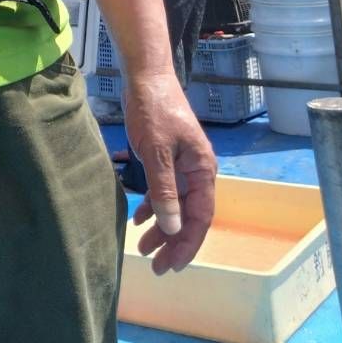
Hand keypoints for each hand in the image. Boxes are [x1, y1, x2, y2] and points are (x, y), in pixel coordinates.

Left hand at [121, 70, 216, 274]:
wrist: (146, 76)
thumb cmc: (154, 111)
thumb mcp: (157, 152)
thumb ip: (164, 190)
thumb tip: (171, 227)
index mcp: (202, 170)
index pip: (200, 217)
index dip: (186, 244)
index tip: (171, 265)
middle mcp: (197, 171)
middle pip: (188, 216)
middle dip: (172, 241)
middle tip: (154, 265)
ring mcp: (182, 165)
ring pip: (175, 205)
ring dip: (161, 226)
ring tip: (142, 248)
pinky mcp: (167, 158)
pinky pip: (163, 190)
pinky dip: (153, 205)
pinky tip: (139, 218)